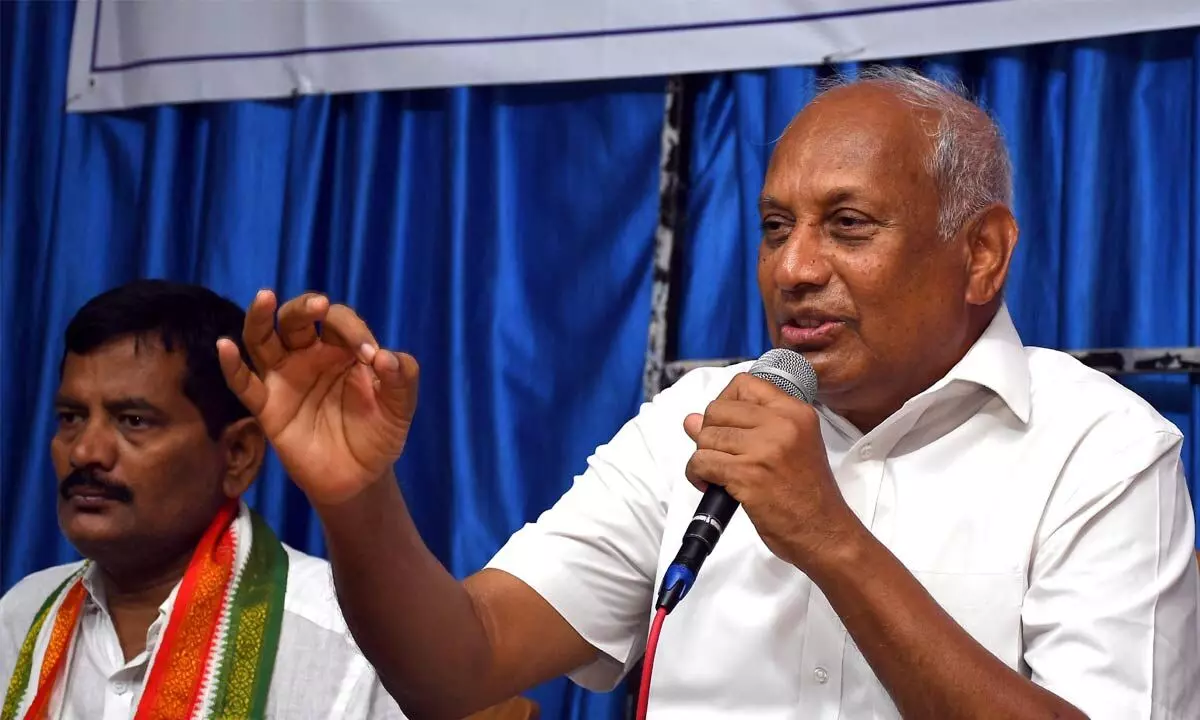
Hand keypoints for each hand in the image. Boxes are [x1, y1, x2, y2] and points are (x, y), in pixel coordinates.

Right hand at [216, 290, 419, 505]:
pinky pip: (244, 384)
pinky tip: (225, 346)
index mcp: (342, 348)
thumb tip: (386, 356)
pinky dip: (232, 365)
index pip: (339, 321)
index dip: (354, 330)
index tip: (372, 356)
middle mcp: (309, 356)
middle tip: (319, 306)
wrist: (360, 477)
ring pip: (263, 339)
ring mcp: (285, 379)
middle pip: (296, 318)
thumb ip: (402, 379)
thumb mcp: (400, 407)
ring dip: (260, 317)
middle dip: (306, 307)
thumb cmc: (378, 433)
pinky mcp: (268, 407)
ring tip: (265, 297)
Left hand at [683, 373, 860, 570]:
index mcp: (795, 412)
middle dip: (710, 433)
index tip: (726, 424)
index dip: (725, 403)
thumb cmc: (807, 495)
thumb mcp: (789, 448)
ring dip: (702, 456)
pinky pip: (701, 461)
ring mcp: (764, 448)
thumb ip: (743, 427)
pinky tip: (709, 484)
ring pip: (705, 436)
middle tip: (721, 455)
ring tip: (716, 473)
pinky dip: (697, 474)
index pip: (744, 383)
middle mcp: (782, 424)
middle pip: (718, 408)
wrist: (824, 532)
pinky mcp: (748, 474)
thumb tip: (692, 420)